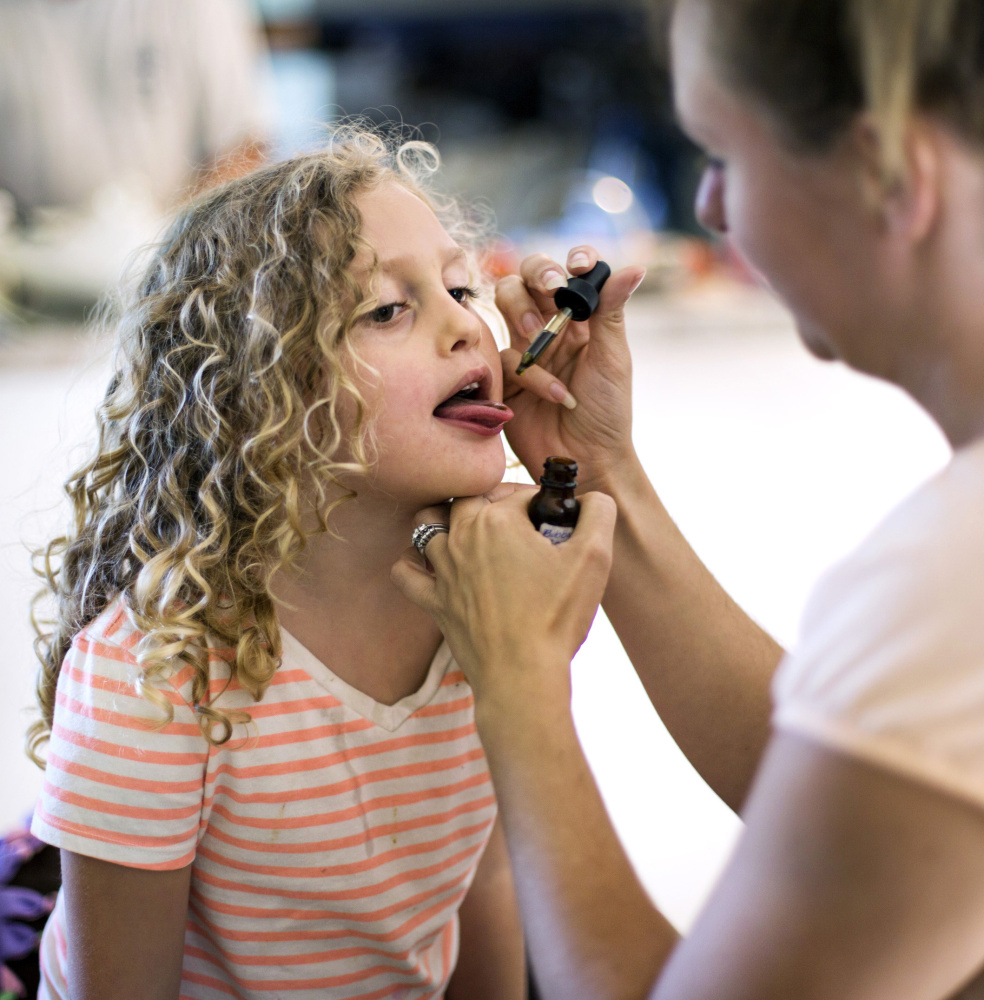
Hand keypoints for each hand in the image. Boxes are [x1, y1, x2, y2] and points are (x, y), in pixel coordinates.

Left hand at [391, 484, 616, 704]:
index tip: (556, 524)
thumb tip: (591, 499)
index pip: (519, 493)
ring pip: (428, 523)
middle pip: (470, 498)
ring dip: (448, 519)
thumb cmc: (557, 616)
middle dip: (496, 501)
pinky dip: (412, 562)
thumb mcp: (594, 557)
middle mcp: (463, 538)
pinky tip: (431, 563)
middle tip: (523, 523)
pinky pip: (405, 573)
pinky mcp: (435, 602)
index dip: (541, 503)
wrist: (522, 675)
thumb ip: (597, 513)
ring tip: (474, 531)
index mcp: (497, 520)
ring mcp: (444, 570)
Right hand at [496, 247, 645, 493]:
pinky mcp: (505, 377)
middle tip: (550, 289)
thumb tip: (634, 267)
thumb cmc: (607, 412)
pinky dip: (532, 374)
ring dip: (523, 311)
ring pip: (506, 302)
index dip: (569, 260)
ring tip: (540, 334)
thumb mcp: (613, 358)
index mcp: (580, 318)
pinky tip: (555, 396)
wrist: (586, 460)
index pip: (567, 273)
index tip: (578, 266)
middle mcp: (549, 327)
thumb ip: (612, 311)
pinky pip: (505, 356)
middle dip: (535, 274)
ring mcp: (524, 350)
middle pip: (527, 277)